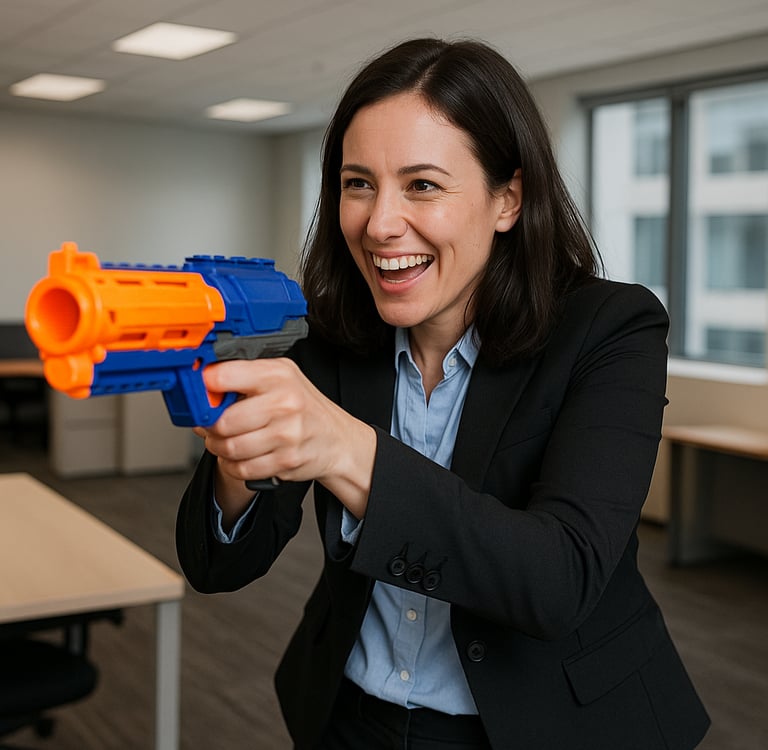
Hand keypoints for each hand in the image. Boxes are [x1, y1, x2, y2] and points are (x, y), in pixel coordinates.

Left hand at [194, 358, 375, 519]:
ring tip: (224, 441)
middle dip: (209, 427)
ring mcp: (287, 433)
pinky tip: (240, 456)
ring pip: (230, 448)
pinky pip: (242, 469)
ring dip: (219, 448)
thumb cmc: (303, 406)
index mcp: (277, 374)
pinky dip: (234, 466)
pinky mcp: (287, 460)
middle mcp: (285, 402)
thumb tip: (200, 388)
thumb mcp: (279, 377)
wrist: (337, 439)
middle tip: (210, 425)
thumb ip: (243, 377)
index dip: (203, 388)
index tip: (198, 394)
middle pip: (223, 421)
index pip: (223, 376)